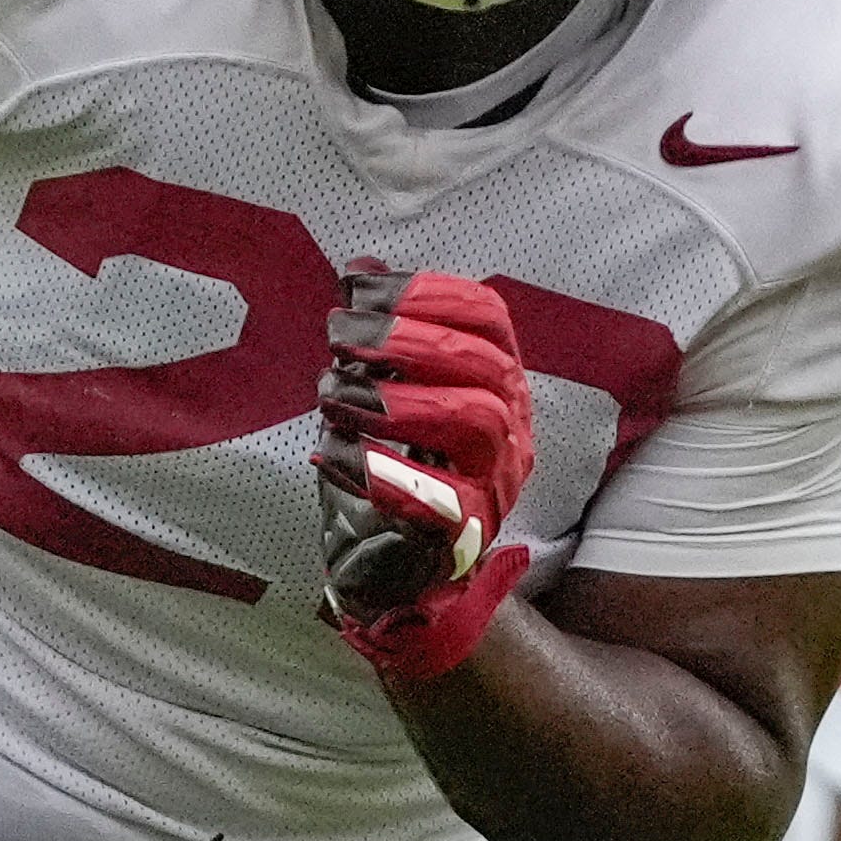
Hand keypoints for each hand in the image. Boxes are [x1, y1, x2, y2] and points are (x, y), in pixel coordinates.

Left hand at [317, 260, 535, 682]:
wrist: (404, 575)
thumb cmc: (393, 470)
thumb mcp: (383, 393)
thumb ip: (379, 337)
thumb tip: (360, 265)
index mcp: (496, 382)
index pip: (488, 318)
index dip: (426, 292)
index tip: (360, 288)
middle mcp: (510, 429)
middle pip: (484, 366)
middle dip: (405, 340)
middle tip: (338, 336)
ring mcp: (495, 483)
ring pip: (475, 421)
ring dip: (396, 400)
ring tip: (331, 395)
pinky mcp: (465, 536)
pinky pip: (438, 499)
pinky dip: (378, 470)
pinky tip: (330, 452)